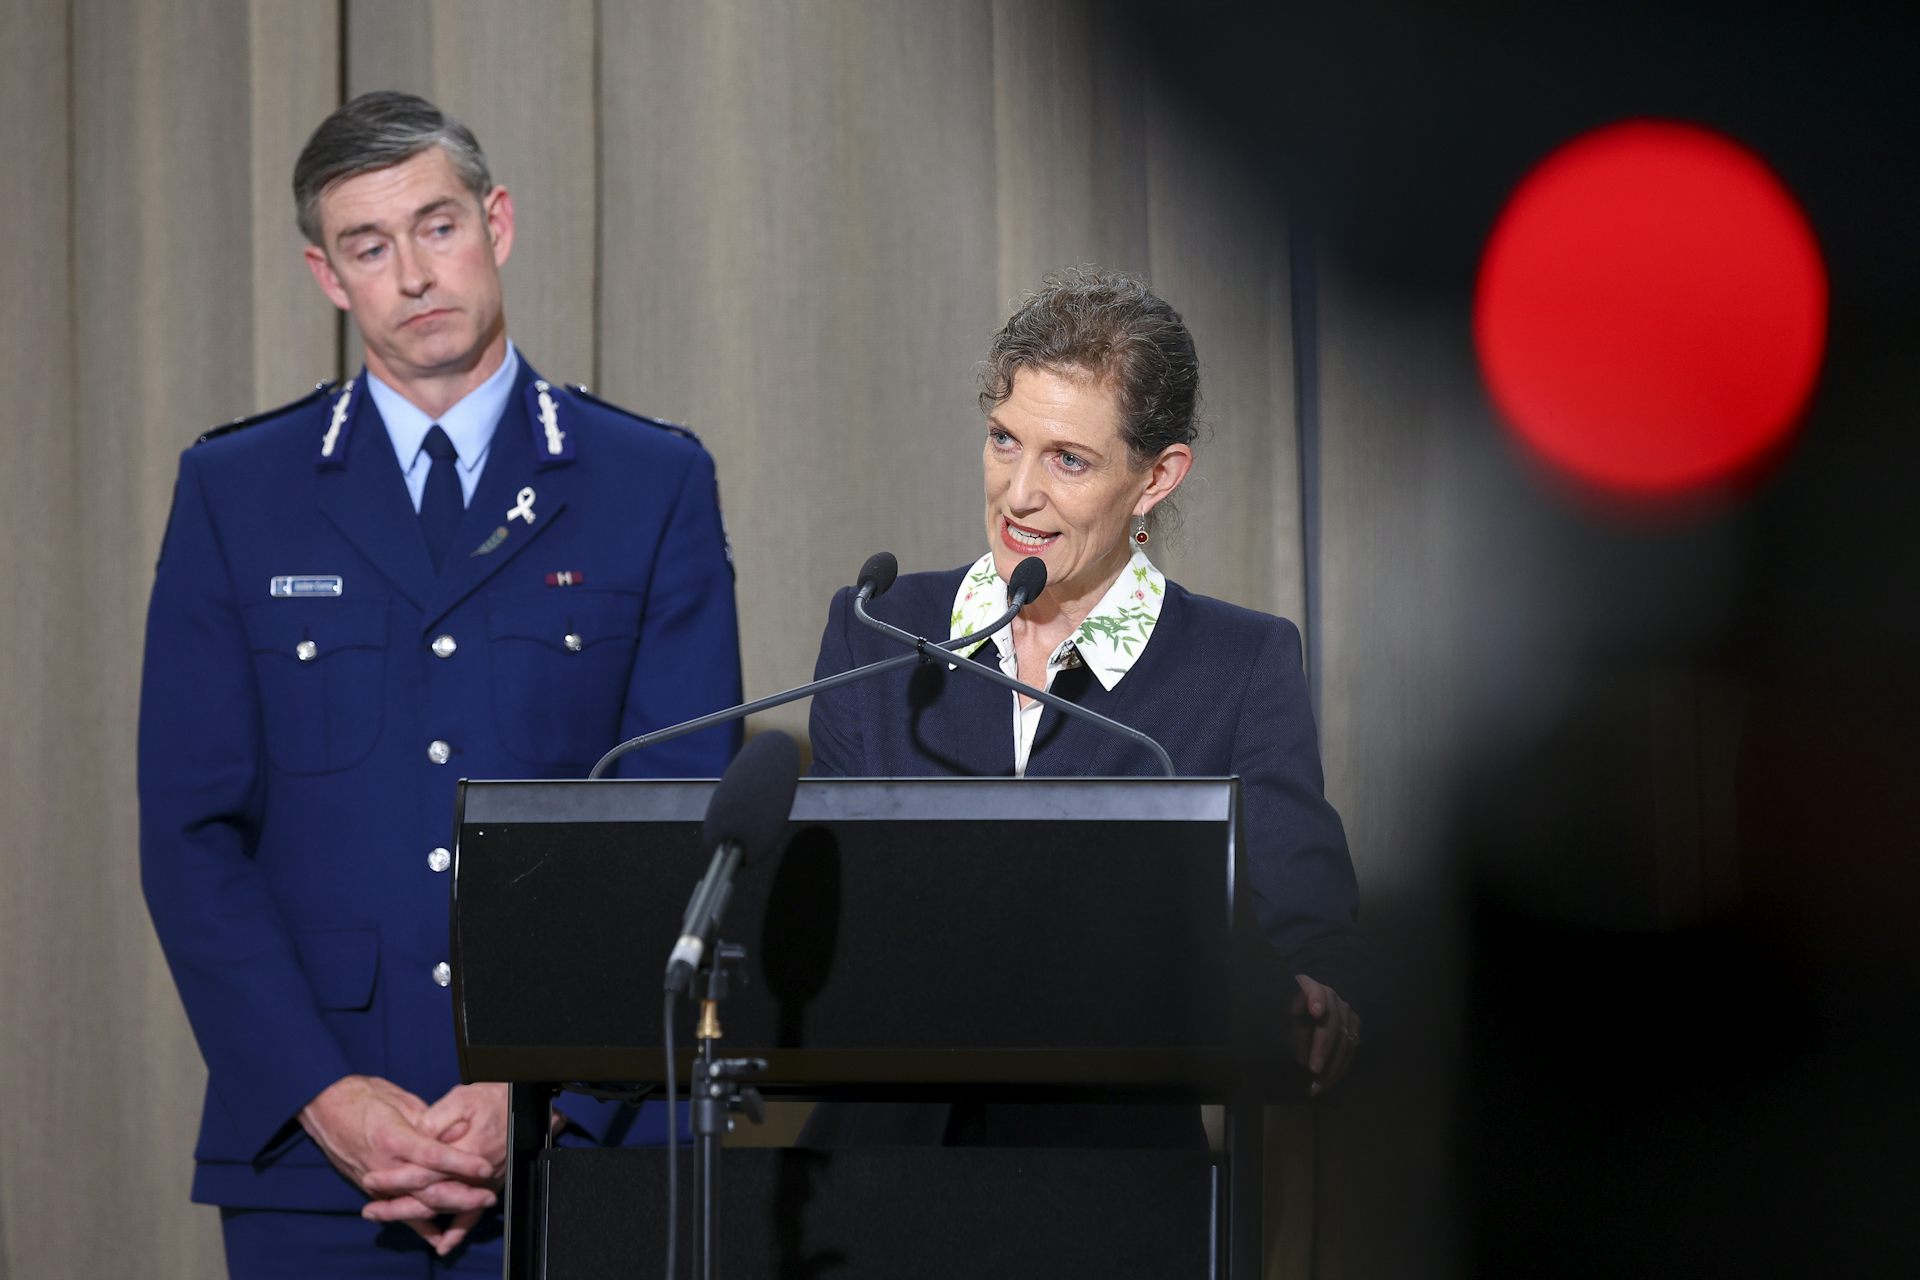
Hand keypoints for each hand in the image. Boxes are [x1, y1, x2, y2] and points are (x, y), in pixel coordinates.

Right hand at [299, 1075, 498, 1251]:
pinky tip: (439, 1236)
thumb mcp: (399, 1100)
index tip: (484, 1167)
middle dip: (462, 1194)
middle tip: (489, 1194)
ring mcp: (375, 1181)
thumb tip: (453, 1133)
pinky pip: (399, 1211)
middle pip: (427, 1188)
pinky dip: (420, 1225)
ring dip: (448, 1209)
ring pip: (416, 1203)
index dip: (460, 1163)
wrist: (325, 1106)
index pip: (432, 1156)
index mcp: (393, 1138)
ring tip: (475, 1207)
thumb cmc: (364, 1097)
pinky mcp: (370, 1189)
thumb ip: (427, 1121)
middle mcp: (384, 1165)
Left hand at [1289, 975, 1360, 1096]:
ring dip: (1332, 1065)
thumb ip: (1290, 1027)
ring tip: (1317, 1085)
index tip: (1315, 1012)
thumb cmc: (1286, 1011)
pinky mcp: (1354, 1025)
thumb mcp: (1283, 1016)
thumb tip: (1297, 1053)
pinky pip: (1351, 1049)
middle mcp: (1332, 997)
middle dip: (1323, 1048)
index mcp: (1310, 987)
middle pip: (1332, 1022)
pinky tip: (1326, 1083)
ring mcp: (1345, 1011)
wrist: (1304, 1009)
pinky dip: (1339, 1068)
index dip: (1317, 999)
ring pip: (1345, 1039)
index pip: (1315, 991)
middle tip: (1313, 1070)